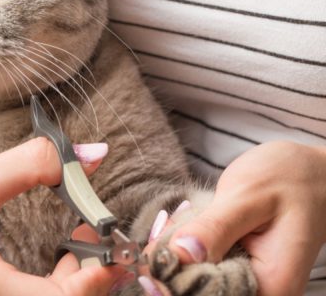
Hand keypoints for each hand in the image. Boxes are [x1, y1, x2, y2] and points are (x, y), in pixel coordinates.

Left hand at [166, 141, 325, 295]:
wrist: (312, 172)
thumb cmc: (290, 178)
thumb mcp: (249, 196)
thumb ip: (214, 228)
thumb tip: (179, 256)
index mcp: (272, 286)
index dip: (174, 283)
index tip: (148, 259)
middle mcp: (261, 292)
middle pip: (198, 292)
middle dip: (171, 263)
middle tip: (165, 227)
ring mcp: (247, 282)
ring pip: (193, 279)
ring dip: (175, 252)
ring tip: (183, 218)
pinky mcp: (234, 268)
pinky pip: (199, 265)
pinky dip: (184, 245)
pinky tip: (190, 219)